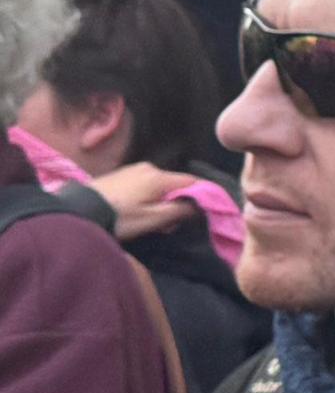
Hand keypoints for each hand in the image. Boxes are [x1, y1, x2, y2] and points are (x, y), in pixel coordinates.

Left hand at [85, 164, 202, 241]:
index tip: (195, 214)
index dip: (199, 196)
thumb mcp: (151, 220)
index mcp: (159, 177)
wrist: (77, 212)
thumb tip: (199, 204)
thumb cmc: (119, 217)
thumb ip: (178, 211)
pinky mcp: (118, 175)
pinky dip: (144, 197)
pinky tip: (132, 212)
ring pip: (157, 185)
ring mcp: (131, 169)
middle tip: (165, 225)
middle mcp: (148, 167)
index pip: (192, 182)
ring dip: (158, 201)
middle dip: (174, 203)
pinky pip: (142, 185)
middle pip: (173, 184)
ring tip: (146, 221)